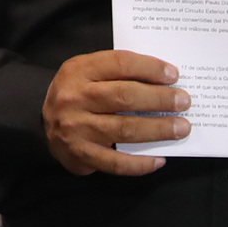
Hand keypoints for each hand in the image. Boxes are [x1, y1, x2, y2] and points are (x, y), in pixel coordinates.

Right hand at [41, 50, 186, 175]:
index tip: (173, 75)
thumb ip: (116, 73)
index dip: (149, 68)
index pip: (118, 63)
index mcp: (77, 71)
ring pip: (125, 128)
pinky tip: (160, 160)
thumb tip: (163, 80)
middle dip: (159, 98)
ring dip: (158, 129)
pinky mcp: (81, 154)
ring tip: (181, 128)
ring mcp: (76, 128)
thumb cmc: (77, 96)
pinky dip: (141, 163)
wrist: (44, 126)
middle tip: (184, 101)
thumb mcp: (86, 74)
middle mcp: (74, 97)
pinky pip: (116, 162)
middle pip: (124, 96)